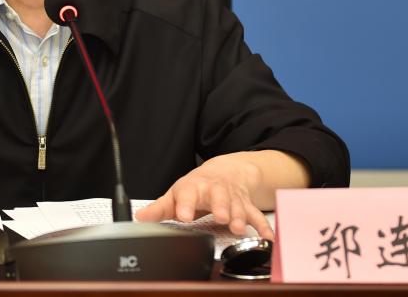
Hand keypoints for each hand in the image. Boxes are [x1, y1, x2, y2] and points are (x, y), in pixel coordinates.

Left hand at [135, 150, 305, 240]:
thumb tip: (139, 219)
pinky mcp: (246, 204)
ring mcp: (232, 196)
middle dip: (220, 206)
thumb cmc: (196, 187)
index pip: (188, 194)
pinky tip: (267, 237)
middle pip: (218, 196)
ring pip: (237, 205)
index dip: (186, 205)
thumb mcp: (176, 195)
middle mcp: (214, 190)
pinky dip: (263, 226)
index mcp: (193, 187)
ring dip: (239, 216)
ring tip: (239, 228)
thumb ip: (159, 208)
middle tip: (220, 217)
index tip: (184, 216)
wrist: (224, 171)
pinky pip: (256, 214)